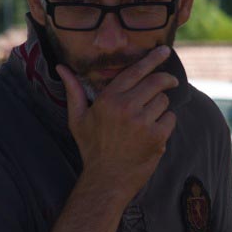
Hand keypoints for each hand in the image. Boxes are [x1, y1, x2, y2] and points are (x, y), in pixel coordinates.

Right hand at [58, 46, 178, 198]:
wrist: (106, 180)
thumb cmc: (92, 148)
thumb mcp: (78, 118)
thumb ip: (74, 90)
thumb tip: (61, 67)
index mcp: (108, 100)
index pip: (136, 71)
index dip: (153, 59)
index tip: (164, 51)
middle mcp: (126, 108)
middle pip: (156, 82)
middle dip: (166, 80)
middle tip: (170, 81)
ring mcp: (143, 123)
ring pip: (164, 101)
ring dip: (160, 107)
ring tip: (147, 119)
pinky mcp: (157, 137)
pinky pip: (170, 119)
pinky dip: (166, 123)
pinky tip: (153, 133)